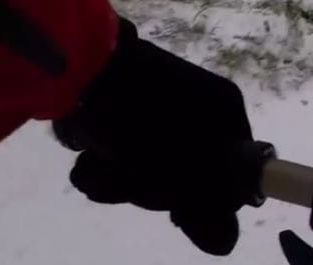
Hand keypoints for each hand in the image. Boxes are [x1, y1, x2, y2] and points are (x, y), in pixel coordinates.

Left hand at [54, 19, 253, 254]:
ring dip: (120, 182)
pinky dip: (104, 165)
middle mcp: (198, 108)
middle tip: (133, 180)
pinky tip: (88, 159)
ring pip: (147, 169)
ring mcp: (158, 109)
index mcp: (224, 111)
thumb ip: (209, 208)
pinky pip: (122, 153)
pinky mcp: (122, 111)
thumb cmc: (142, 118)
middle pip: (188, 174)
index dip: (210, 198)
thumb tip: (226, 245)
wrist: (77, 67)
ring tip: (100, 168)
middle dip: (152, 189)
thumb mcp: (183, 168)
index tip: (178, 212)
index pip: (236, 170)